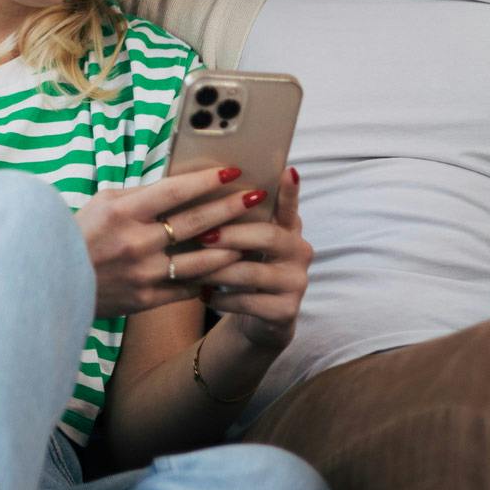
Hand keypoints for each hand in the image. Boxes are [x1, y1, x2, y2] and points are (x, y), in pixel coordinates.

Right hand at [76, 168, 263, 318]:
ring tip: (253, 236)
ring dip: (231, 247)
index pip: (173, 191)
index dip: (205, 180)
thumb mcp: (103, 203)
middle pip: (195, 223)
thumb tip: (180, 184)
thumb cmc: (79, 233)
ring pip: (200, 260)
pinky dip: (210, 278)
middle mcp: (135, 242)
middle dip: (230, 207)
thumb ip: (141, 194)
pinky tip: (229, 269)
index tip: (232, 170)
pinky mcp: (145, 299)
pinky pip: (187, 288)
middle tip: (256, 196)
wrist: (52, 280)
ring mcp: (142, 273)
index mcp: (122, 212)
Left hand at [199, 166, 308, 351]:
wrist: (256, 318)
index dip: (290, 191)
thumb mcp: (244, 242)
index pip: (289, 206)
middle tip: (202, 236)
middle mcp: (299, 251)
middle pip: (267, 236)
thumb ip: (237, 219)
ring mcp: (296, 282)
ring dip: (217, 269)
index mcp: (288, 228)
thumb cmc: (243, 267)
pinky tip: (203, 295)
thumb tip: (206, 186)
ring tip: (190, 269)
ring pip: (251, 271)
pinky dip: (221, 298)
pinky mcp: (286, 310)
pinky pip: (247, 301)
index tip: (287, 171)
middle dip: (231, 234)